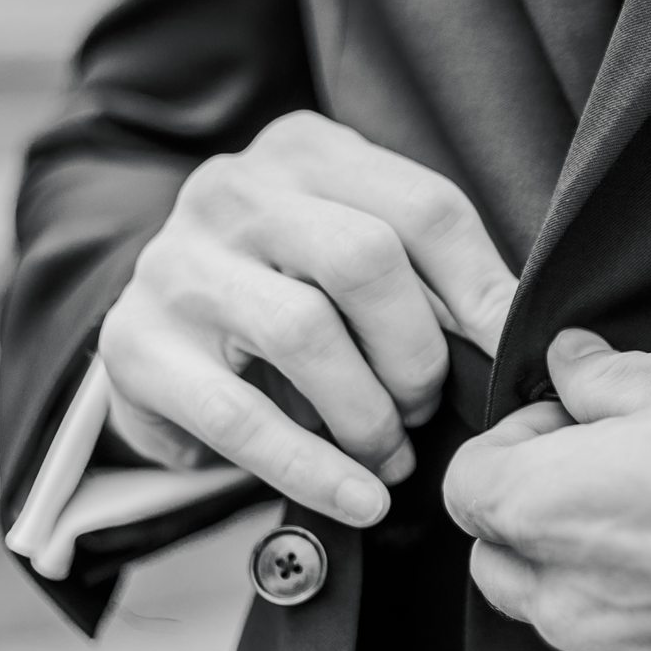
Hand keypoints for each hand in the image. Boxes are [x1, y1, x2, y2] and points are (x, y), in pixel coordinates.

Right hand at [98, 110, 515, 524]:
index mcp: (304, 151)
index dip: (482, 290)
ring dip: (368, 415)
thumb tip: (513, 334)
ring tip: (388, 454)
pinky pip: (241, 418)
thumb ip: (422, 273)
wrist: (152, 338)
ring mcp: (177, 265)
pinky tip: (360, 499)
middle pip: (365, 258)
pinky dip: (313, 469)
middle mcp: (234, 191)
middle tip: (426, 407)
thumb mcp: (348, 254)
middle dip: (416, 353)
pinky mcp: (136, 348)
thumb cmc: (282, 295)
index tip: (510, 355)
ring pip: (304, 332)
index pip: (422, 205)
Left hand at [444, 331, 650, 650]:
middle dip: (542, 519)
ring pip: (571, 625)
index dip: (518, 446)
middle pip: (506, 564)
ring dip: (599, 582)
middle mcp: (579, 601)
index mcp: (559, 505)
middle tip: (625, 476)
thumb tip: (572, 371)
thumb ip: (610, 380)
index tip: (569, 430)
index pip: (471, 486)